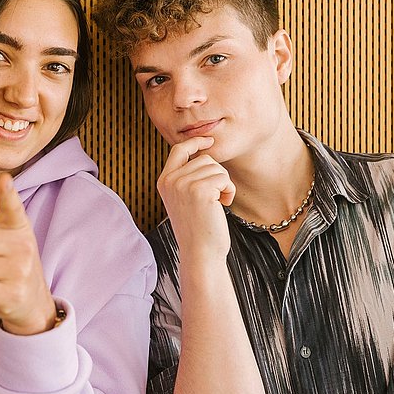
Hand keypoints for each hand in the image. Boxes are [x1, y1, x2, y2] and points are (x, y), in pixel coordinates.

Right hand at [157, 137, 234, 260]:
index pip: (179, 149)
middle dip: (217, 175)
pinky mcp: (200, 190)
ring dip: (224, 184)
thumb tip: (202, 152)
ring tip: (217, 203)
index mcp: (164, 181)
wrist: (200, 252)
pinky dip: (229, 191)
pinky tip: (223, 205)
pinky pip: (224, 178)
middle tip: (215, 197)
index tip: (209, 140)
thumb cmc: (197, 228)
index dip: (195, 142)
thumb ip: (186, 177)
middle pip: (204, 158)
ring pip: (216, 167)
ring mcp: (184, 184)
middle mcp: (171, 180)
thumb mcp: (184, 199)